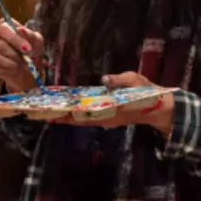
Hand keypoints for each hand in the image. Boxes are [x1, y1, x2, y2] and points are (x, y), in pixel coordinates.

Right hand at [0, 20, 40, 91]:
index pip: (3, 28)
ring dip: (11, 63)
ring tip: (21, 65)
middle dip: (14, 53)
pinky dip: (8, 70)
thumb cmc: (32, 51)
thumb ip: (30, 34)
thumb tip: (20, 29)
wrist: (29, 69)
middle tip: (25, 60)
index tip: (27, 48)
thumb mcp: (36, 42)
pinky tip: (15, 69)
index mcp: (5, 25)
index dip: (14, 39)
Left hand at [47, 73, 175, 133]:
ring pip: (82, 120)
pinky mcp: (108, 118)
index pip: (84, 114)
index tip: (52, 114)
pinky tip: (68, 110)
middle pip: (78, 120)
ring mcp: (106, 119)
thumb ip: (119, 80)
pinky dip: (76, 115)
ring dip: (66, 117)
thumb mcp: (135, 81)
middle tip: (41, 115)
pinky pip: (88, 118)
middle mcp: (105, 119)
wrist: (159, 107)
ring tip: (49, 113)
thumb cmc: (147, 93)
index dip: (67, 115)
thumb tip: (104, 79)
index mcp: (110, 111)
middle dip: (61, 118)